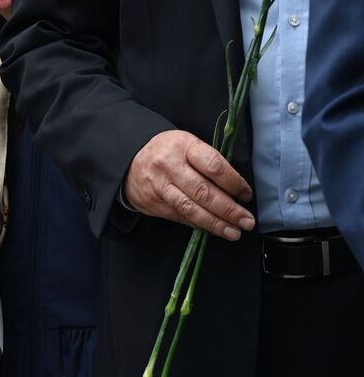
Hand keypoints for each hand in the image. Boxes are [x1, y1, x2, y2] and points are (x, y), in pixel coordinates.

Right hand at [125, 130, 255, 239]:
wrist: (129, 160)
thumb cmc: (168, 151)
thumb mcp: (187, 144)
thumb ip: (208, 162)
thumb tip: (235, 189)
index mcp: (184, 146)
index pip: (214, 166)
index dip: (233, 183)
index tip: (246, 195)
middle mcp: (169, 166)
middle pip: (203, 192)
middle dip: (228, 210)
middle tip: (246, 221)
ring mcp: (159, 186)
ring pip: (190, 208)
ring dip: (215, 223)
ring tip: (233, 232)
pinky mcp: (152, 203)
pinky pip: (179, 216)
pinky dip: (198, 224)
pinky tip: (212, 229)